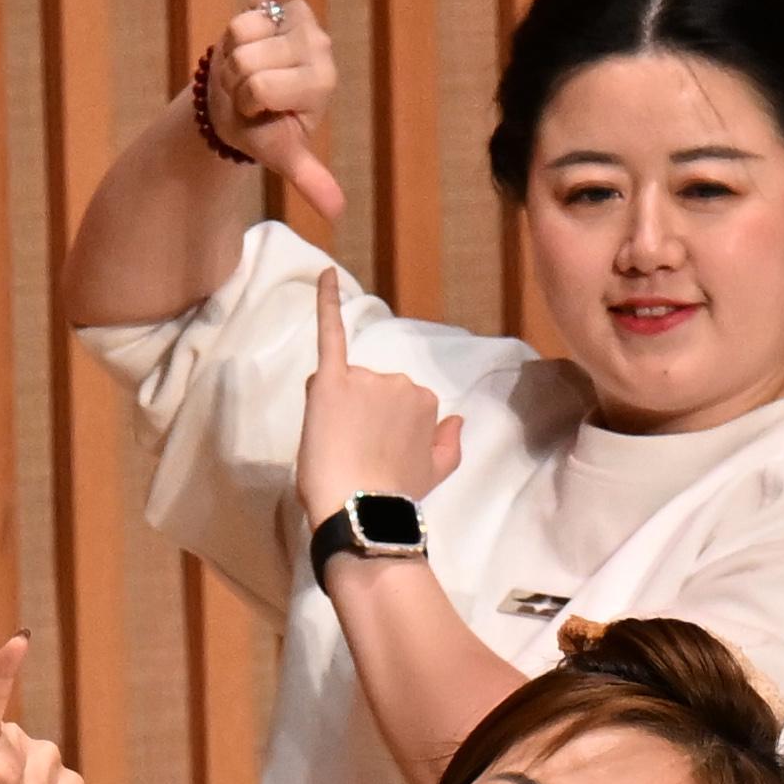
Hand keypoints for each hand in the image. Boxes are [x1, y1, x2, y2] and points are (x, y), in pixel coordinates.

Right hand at [208, 0, 347, 224]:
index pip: (259, 86)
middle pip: (247, 58)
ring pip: (237, 30)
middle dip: (235, 78)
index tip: (257, 109)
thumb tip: (338, 214)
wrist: (247, 101)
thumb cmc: (264, 127)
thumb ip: (310, 177)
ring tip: (244, 63)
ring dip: (229, 51)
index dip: (245, 100)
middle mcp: (317, 47)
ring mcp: (299, 21)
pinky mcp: (280, 0)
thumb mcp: (284, 153)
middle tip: (248, 89)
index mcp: (321, 83)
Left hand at [292, 273, 463, 532]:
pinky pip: (331, 331)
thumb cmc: (396, 497)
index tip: (374, 456)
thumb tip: (458, 419)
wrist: (361, 510)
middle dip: (358, 416)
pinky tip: (326, 273)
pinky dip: (327, 300)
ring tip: (337, 446)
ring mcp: (367, 379)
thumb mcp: (435, 474)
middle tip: (352, 454)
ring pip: (345, 383)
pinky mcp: (332, 379)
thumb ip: (449, 444)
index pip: (393, 404)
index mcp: (425, 400)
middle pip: (369, 389)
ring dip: (338, 408)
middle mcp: (400, 382)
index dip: (378, 430)